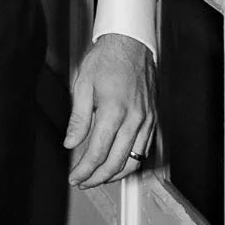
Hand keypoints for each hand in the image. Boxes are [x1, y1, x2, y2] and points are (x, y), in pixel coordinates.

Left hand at [65, 32, 156, 188]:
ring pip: (134, 161)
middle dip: (97, 177)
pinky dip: (130, 162)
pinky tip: (118, 164)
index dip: (84, 169)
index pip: (98, 152)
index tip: (74, 177)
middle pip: (117, 162)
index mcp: (114, 110)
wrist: (131, 43)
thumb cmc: (107, 59)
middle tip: (83, 182)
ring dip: (115, 174)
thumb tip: (70, 143)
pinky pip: (144, 150)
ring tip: (98, 177)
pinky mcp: (153, 119)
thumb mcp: (83, 84)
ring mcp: (147, 120)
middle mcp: (134, 119)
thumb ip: (78, 118)